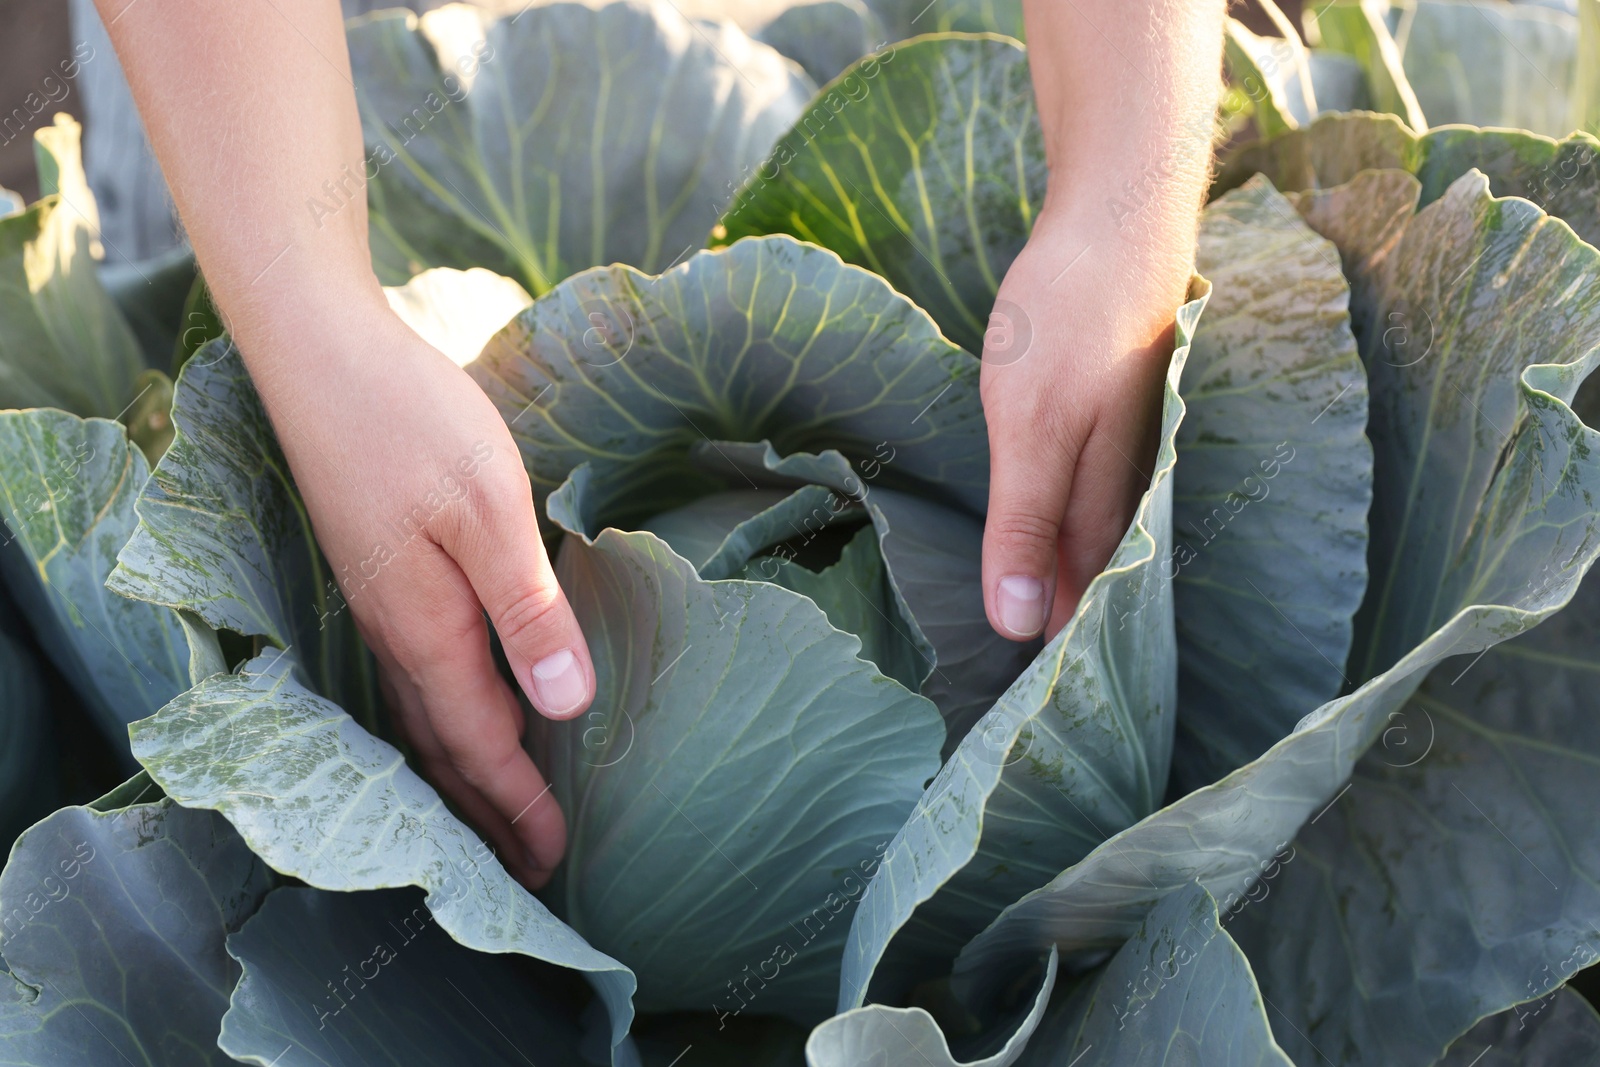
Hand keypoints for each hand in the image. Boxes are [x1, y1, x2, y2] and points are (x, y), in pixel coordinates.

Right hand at [240, 291, 594, 889]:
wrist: (319, 349)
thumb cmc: (411, 420)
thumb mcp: (491, 512)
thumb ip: (528, 611)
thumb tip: (568, 708)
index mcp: (426, 627)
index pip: (481, 743)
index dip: (520, 803)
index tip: (555, 858)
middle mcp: (394, 630)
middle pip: (443, 748)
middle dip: (486, 810)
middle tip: (527, 867)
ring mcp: (377, 600)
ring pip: (423, 714)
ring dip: (462, 771)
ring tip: (495, 813)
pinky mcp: (377, 570)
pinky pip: (414, 673)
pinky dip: (444, 717)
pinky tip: (462, 708)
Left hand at [980, 202, 1194, 641]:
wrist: (1120, 215)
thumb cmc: (1072, 319)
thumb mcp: (1031, 428)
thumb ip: (1024, 525)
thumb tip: (1017, 627)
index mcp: (1109, 501)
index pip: (1078, 600)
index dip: (1049, 645)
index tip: (1020, 700)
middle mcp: (1126, 482)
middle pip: (1089, 571)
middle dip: (1055, 618)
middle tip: (1019, 676)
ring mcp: (1125, 443)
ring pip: (1090, 530)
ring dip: (1058, 570)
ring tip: (1027, 615)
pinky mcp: (1113, 410)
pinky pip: (1087, 485)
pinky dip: (1061, 517)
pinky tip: (1045, 523)